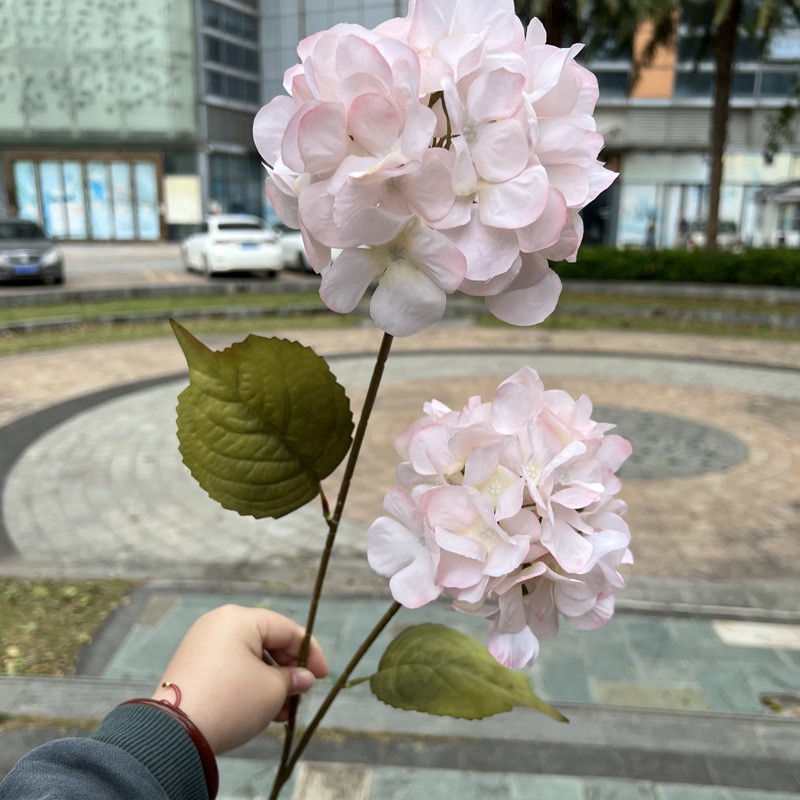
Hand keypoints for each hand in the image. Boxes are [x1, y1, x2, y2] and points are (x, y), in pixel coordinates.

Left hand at [151, 605, 327, 753]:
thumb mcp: (272, 690)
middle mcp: (219, 624)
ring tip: (282, 711)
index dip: (310, 653)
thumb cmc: (231, 701)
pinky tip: (261, 710)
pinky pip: (230, 668)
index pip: (286, 629)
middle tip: (300, 695)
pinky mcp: (191, 666)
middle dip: (287, 671)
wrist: (176, 733)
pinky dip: (248, 685)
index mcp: (239, 618)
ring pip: (248, 659)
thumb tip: (302, 678)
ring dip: (270, 683)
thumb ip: (293, 679)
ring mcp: (202, 644)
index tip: (322, 676)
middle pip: (267, 642)